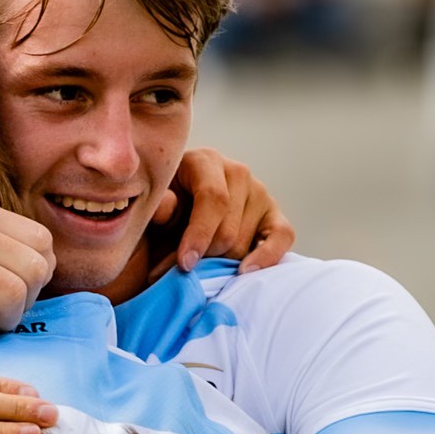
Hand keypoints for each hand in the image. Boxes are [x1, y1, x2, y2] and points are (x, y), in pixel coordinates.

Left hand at [154, 149, 294, 272]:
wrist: (176, 216)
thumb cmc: (163, 212)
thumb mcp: (152, 208)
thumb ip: (158, 208)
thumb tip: (168, 207)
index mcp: (205, 161)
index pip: (213, 198)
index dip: (199, 234)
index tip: (185, 263)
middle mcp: (237, 172)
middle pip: (228, 230)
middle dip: (204, 256)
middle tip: (183, 269)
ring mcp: (260, 192)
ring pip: (244, 244)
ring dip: (221, 263)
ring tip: (200, 265)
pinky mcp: (275, 215)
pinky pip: (283, 237)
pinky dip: (266, 258)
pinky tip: (244, 272)